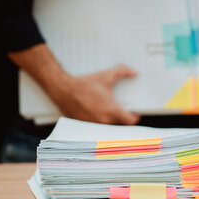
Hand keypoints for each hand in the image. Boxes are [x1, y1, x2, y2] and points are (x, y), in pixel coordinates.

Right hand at [8, 44, 139, 124]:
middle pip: (120, 124)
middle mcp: (103, 121)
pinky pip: (97, 127)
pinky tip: (96, 113)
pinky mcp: (85, 126)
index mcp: (111, 110)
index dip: (134, 117)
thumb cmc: (83, 84)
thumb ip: (122, 71)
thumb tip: (134, 72)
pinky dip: (99, 121)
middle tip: (121, 109)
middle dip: (122, 118)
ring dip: (110, 121)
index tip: (134, 112)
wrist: (63, 90)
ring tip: (108, 111)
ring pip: (108, 127)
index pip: (130, 121)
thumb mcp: (105, 75)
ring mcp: (94, 125)